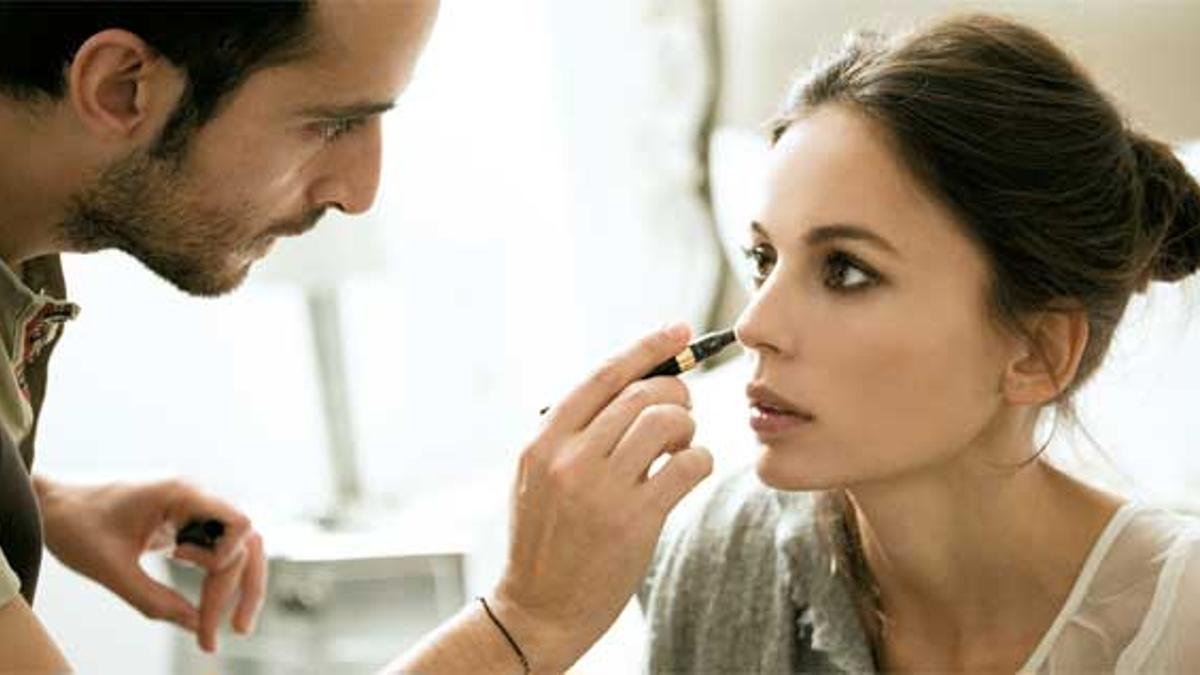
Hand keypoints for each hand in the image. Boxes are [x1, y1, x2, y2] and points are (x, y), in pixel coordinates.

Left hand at [35, 477, 266, 652]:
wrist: (48, 505)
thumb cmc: (73, 526)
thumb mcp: (110, 570)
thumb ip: (154, 600)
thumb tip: (195, 627)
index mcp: (180, 494)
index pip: (238, 525)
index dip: (232, 564)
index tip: (208, 598)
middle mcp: (194, 498)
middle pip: (245, 541)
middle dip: (244, 586)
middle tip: (237, 630)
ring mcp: (191, 510)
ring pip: (235, 547)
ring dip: (234, 585)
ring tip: (220, 626)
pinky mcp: (183, 523)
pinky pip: (214, 550)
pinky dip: (214, 579)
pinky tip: (202, 604)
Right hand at [489, 324, 713, 671]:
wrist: (538, 609)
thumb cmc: (545, 539)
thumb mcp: (537, 477)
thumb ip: (571, 434)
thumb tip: (631, 385)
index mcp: (543, 441)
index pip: (603, 376)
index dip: (647, 347)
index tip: (679, 330)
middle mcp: (568, 459)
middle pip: (642, 394)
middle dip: (676, 394)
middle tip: (682, 413)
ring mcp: (601, 490)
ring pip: (667, 422)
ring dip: (688, 427)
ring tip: (681, 445)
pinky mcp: (633, 521)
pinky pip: (687, 465)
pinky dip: (699, 460)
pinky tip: (691, 470)